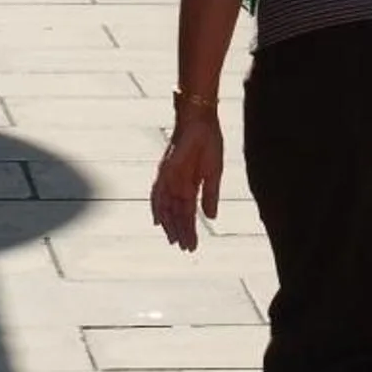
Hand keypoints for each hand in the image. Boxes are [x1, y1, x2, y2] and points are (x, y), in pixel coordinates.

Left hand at [151, 110, 224, 250]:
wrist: (201, 122)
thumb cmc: (209, 143)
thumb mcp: (214, 173)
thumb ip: (210, 195)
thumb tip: (212, 218)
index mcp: (191, 186)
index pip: (189, 213)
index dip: (191, 230)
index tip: (193, 246)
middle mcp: (177, 186)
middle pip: (177, 215)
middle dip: (181, 232)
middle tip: (185, 249)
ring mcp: (169, 180)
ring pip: (167, 208)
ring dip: (171, 225)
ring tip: (176, 241)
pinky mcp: (164, 172)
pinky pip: (158, 193)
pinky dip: (157, 208)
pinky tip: (158, 221)